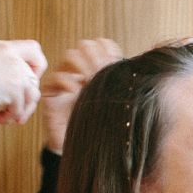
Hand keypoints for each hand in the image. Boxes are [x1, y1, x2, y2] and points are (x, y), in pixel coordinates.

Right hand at [0, 40, 46, 124]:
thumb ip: (0, 70)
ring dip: (19, 111)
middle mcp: (12, 56)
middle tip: (12, 111)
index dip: (36, 66)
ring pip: (32, 97)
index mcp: (2, 47)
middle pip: (34, 80)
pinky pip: (19, 110)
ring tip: (5, 118)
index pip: (34, 49)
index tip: (24, 80)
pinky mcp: (14, 88)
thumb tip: (17, 93)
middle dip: (25, 99)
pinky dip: (7, 118)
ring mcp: (15, 71)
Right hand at [40, 38, 123, 153]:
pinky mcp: (52, 93)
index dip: (107, 48)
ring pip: (70, 55)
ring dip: (82, 64)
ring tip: (89, 79)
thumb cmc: (102, 125)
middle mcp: (81, 71)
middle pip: (85, 45)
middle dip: (94, 55)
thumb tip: (139, 66)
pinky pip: (55, 77)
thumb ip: (123, 84)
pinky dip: (67, 81)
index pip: (101, 44)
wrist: (84, 148)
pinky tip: (77, 92)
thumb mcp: (115, 101)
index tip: (116, 61)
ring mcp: (66, 80)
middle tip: (101, 70)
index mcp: (97, 69)